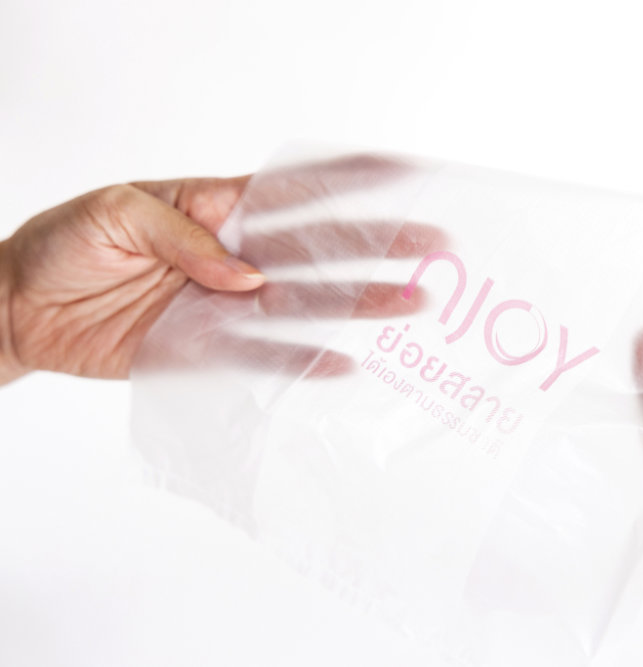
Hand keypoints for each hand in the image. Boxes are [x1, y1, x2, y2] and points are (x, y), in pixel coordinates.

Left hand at [0, 155, 442, 384]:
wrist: (20, 308)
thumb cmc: (63, 244)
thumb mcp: (116, 214)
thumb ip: (184, 239)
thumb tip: (245, 277)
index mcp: (215, 208)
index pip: (292, 190)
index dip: (348, 180)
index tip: (404, 174)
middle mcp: (233, 255)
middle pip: (319, 249)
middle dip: (378, 245)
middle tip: (433, 246)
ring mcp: (225, 304)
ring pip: (306, 303)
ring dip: (359, 303)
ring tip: (411, 304)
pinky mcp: (206, 348)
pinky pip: (263, 357)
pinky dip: (302, 362)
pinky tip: (344, 364)